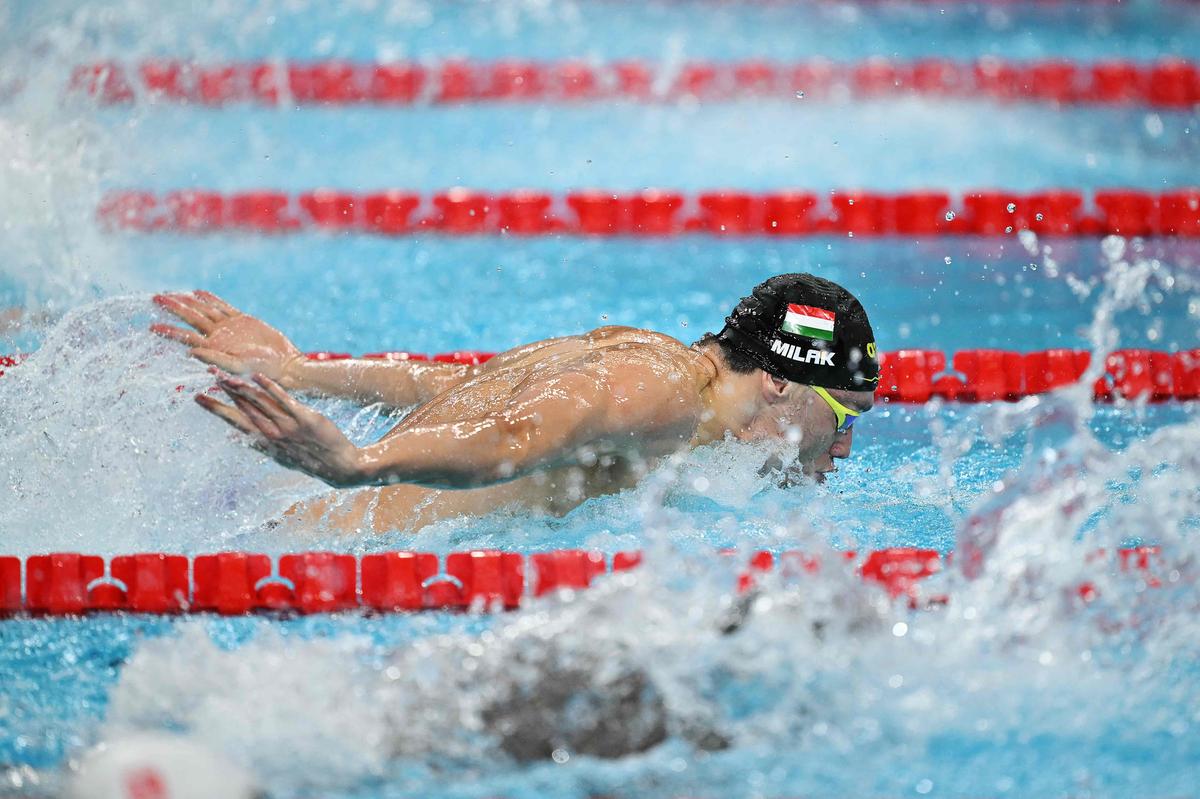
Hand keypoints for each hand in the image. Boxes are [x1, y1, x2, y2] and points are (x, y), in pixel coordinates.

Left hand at [151, 291, 304, 385]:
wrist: (284, 365)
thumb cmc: (262, 372)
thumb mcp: (237, 367)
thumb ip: (215, 359)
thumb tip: (190, 353)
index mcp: (213, 349)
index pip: (186, 337)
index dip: (169, 331)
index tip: (152, 327)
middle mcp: (218, 337)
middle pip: (191, 319)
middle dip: (173, 308)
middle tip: (155, 298)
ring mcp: (229, 327)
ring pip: (204, 311)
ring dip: (187, 302)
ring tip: (171, 294)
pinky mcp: (243, 320)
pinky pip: (223, 307)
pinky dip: (210, 299)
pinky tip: (198, 293)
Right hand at [198, 372, 365, 487]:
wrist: (341, 467)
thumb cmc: (311, 460)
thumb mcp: (282, 456)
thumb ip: (263, 444)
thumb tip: (242, 439)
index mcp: (266, 443)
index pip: (235, 422)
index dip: (217, 409)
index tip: (199, 397)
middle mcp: (273, 435)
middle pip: (243, 410)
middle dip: (224, 393)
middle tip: (208, 377)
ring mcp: (289, 427)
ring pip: (259, 404)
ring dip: (241, 388)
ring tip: (225, 375)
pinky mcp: (306, 419)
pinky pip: (285, 401)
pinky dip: (271, 388)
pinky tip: (258, 377)